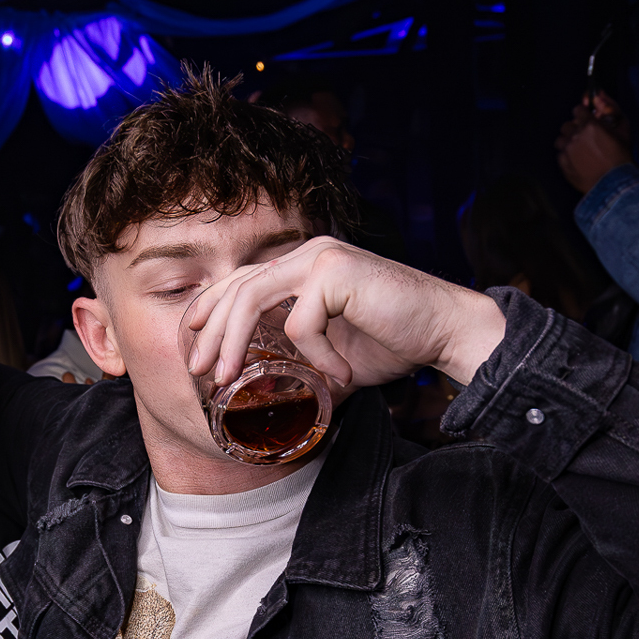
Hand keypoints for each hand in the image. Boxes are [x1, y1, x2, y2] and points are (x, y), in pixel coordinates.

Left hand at [182, 236, 507, 392]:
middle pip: (236, 288)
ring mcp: (320, 256)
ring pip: (252, 298)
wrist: (446, 332)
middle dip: (209, 332)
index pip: (239, 281)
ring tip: (231, 378)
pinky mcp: (337, 271)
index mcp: (302, 265)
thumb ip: (298, 355)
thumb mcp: (332, 351)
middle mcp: (306, 253)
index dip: (208, 312)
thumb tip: (263, 385)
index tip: (192, 348)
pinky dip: (315, 356)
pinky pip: (301, 322)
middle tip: (199, 370)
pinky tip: (339, 374)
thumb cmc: (395, 340)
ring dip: (236, 342)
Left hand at [555, 90, 631, 194]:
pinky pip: (560, 154)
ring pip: (561, 139)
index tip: (587, 121)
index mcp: (590, 125)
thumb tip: (600, 94)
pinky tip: (578, 161)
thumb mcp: (622, 129)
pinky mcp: (562, 163)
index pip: (577, 110)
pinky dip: (567, 156)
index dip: (583, 115)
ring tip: (580, 151)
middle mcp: (575, 135)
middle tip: (585, 139)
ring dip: (568, 142)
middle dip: (575, 129)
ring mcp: (567, 150)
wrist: (614, 184)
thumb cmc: (620, 157)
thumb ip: (611, 108)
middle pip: (567, 125)